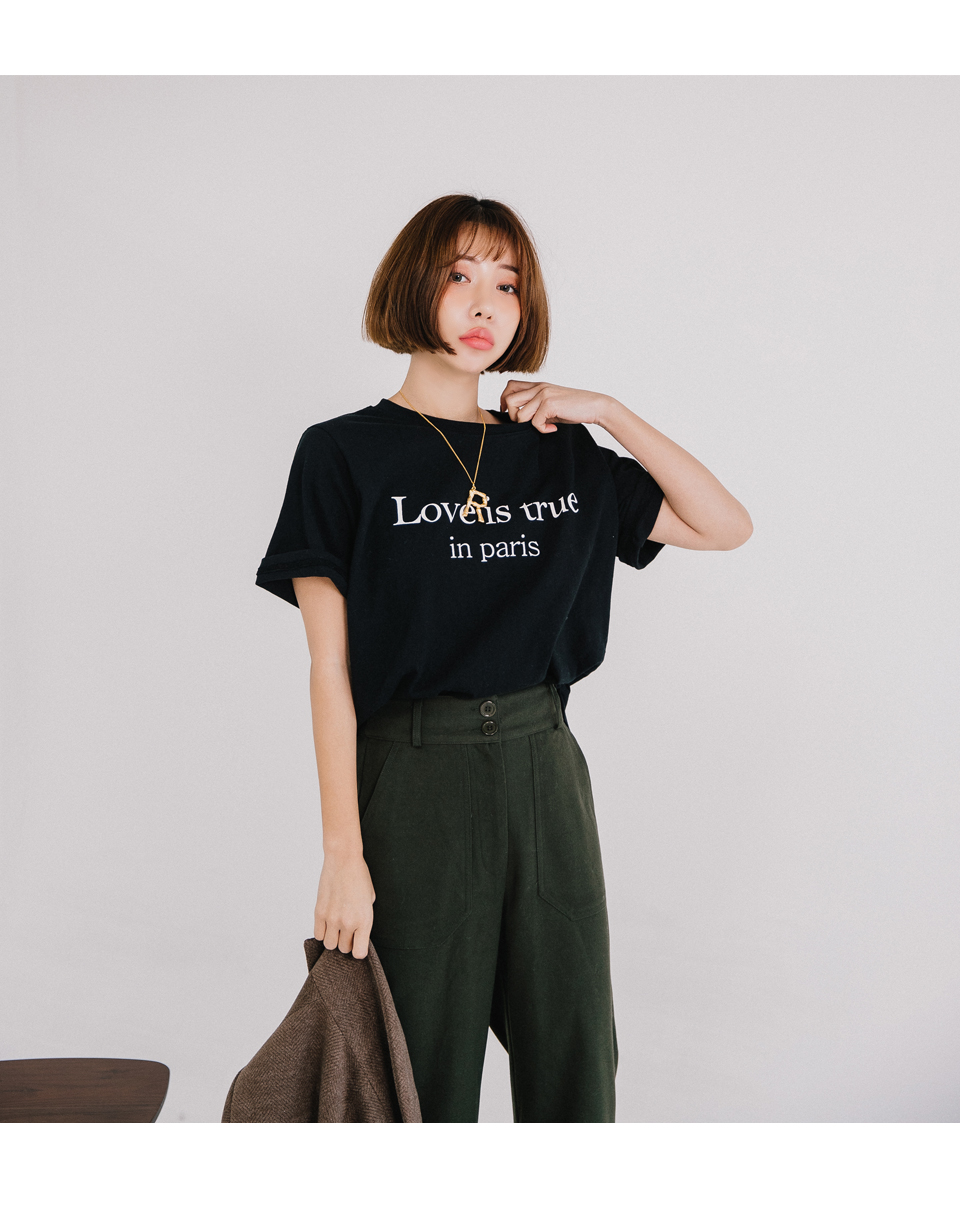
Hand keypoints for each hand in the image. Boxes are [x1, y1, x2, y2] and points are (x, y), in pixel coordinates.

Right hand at [314, 849, 375, 958]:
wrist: (344, 860)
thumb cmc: (360, 876)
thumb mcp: (370, 899)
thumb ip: (364, 918)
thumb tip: (358, 932)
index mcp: (364, 921)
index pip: (359, 953)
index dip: (358, 950)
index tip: (358, 944)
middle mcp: (347, 923)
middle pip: (343, 949)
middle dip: (346, 942)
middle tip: (348, 931)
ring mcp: (331, 918)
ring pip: (329, 944)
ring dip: (333, 938)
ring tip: (337, 927)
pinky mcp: (319, 912)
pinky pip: (318, 934)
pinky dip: (322, 932)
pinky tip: (327, 923)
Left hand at [500, 380, 617, 432]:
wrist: (594, 406)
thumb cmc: (574, 407)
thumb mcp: (551, 404)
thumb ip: (536, 407)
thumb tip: (519, 418)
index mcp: (538, 385)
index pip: (510, 386)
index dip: (505, 400)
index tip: (513, 414)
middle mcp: (539, 387)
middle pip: (509, 400)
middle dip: (513, 416)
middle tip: (526, 424)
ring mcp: (544, 394)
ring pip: (519, 414)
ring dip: (527, 425)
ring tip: (542, 426)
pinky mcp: (550, 404)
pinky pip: (535, 423)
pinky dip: (543, 429)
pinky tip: (552, 428)